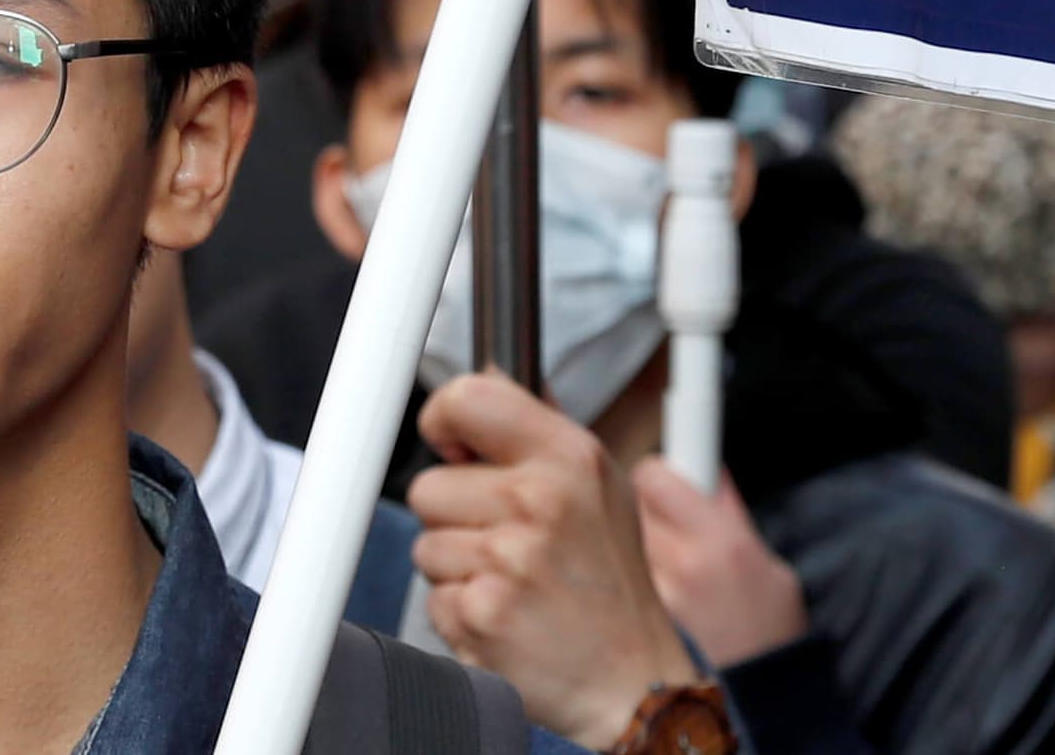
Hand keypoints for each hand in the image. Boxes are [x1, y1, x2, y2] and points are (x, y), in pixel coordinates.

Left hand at [411, 372, 704, 746]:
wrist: (630, 674)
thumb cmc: (611, 580)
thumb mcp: (601, 486)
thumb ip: (544, 431)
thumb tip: (491, 379)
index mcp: (570, 457)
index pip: (468, 398)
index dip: (445, 420)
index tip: (453, 445)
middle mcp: (539, 501)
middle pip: (429, 485)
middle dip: (456, 516)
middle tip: (508, 540)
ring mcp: (508, 559)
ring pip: (424, 544)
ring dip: (457, 568)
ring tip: (512, 581)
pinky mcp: (481, 612)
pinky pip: (432, 596)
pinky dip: (461, 610)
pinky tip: (506, 613)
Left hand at [634, 460, 808, 667]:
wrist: (760, 687)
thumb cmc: (772, 623)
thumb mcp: (762, 556)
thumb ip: (727, 511)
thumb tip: (707, 468)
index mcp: (719, 540)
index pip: (653, 478)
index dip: (658, 469)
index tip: (668, 471)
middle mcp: (681, 563)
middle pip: (634, 505)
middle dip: (651, 503)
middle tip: (675, 514)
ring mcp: (657, 593)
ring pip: (629, 539)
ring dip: (642, 536)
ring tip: (676, 555)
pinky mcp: (645, 615)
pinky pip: (632, 573)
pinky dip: (642, 570)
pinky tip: (668, 586)